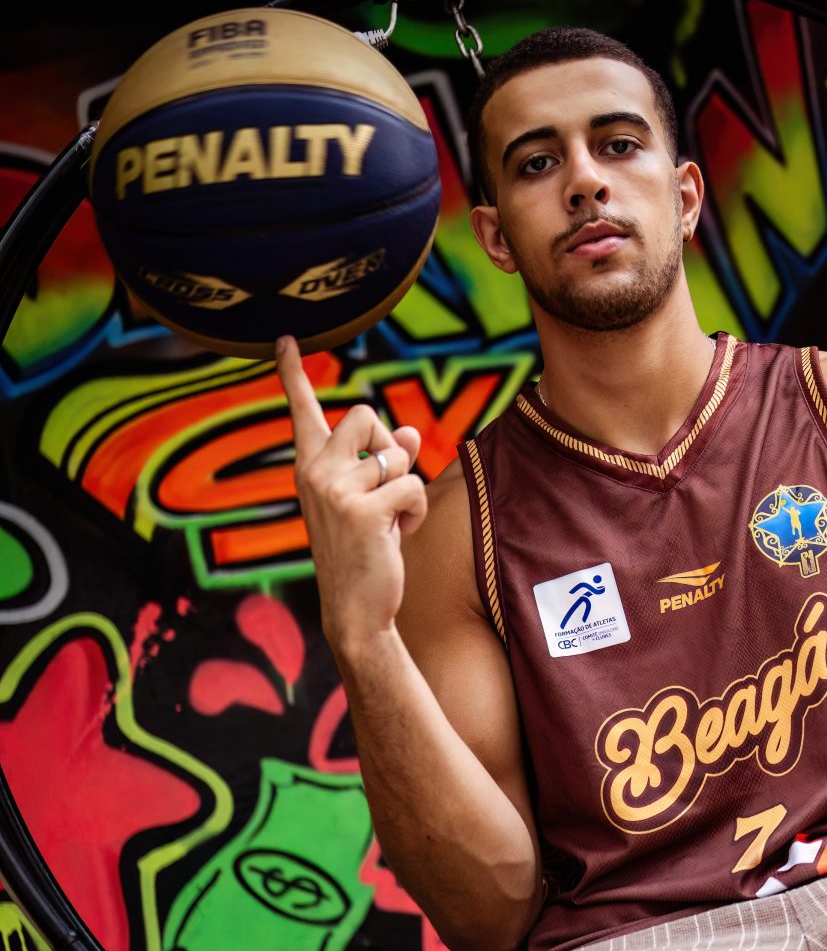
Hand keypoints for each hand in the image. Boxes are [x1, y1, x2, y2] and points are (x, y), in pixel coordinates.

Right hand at [275, 335, 426, 650]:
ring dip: (407, 487)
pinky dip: (416, 512)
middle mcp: (314, 471)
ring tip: (389, 523)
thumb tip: (412, 434)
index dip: (293, 374)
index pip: (302, 412)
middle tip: (386, 488)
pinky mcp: (362, 509)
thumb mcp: (372, 503)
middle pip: (365, 414)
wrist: (354, 612)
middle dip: (390, 445)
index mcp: (309, 468)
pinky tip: (397, 537)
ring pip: (397, 454)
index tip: (286, 339)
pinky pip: (412, 486)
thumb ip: (386, 464)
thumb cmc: (363, 555)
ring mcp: (334, 489)